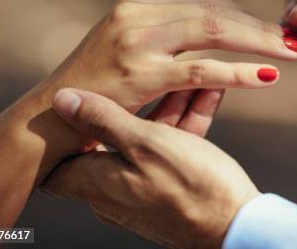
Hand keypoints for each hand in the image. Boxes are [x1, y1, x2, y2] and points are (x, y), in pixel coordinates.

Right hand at [11, 0, 296, 156]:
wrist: (51, 117)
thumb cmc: (96, 86)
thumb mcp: (127, 46)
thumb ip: (165, 32)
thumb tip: (214, 26)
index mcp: (137, 3)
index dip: (242, 13)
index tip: (270, 27)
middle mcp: (136, 12)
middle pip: (214, 10)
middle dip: (258, 25)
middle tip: (293, 38)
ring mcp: (137, 40)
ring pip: (213, 31)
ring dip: (257, 42)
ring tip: (290, 52)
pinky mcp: (139, 72)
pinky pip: (200, 69)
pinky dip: (238, 71)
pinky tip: (266, 77)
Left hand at [42, 88, 258, 248]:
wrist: (238, 227)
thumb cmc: (191, 186)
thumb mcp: (147, 144)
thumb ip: (104, 119)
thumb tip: (62, 99)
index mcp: (97, 182)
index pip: (58, 157)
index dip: (63, 126)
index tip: (77, 95)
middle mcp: (113, 191)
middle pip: (112, 136)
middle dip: (135, 100)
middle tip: (151, 71)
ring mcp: (144, 191)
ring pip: (148, 139)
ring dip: (170, 106)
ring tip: (193, 75)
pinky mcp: (171, 190)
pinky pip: (171, 150)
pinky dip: (186, 124)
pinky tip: (207, 92)